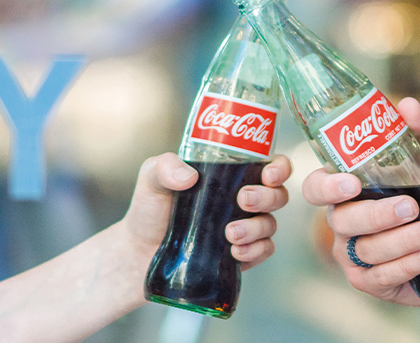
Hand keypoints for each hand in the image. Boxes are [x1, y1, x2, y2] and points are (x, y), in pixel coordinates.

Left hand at [122, 153, 291, 270]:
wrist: (140, 250)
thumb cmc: (151, 207)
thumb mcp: (152, 177)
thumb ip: (165, 167)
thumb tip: (189, 177)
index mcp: (231, 173)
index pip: (270, 164)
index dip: (280, 168)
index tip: (269, 174)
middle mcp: (243, 199)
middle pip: (278, 195)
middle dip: (268, 197)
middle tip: (243, 200)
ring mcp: (245, 227)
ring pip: (271, 224)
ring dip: (257, 228)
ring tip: (230, 233)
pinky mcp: (242, 254)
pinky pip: (264, 251)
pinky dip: (255, 251)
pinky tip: (235, 252)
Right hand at [301, 97, 419, 305]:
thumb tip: (410, 106)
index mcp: (347, 189)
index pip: (316, 187)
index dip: (326, 186)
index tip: (353, 183)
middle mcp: (343, 221)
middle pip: (342, 219)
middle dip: (376, 214)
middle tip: (410, 206)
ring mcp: (353, 254)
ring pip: (366, 249)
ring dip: (404, 239)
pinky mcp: (370, 281)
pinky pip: (381, 276)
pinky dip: (408, 264)